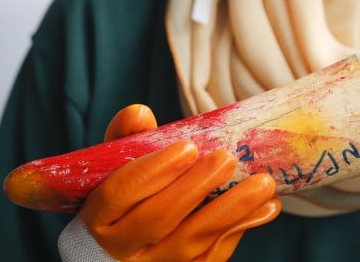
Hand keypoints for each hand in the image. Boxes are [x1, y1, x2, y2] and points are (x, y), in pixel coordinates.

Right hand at [58, 104, 280, 261]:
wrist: (115, 258)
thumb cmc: (120, 204)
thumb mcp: (112, 171)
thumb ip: (126, 140)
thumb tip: (140, 112)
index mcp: (95, 218)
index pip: (119, 194)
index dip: (154, 170)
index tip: (188, 147)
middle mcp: (118, 251)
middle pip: (157, 219)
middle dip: (196, 187)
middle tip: (227, 159)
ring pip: (190, 244)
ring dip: (231, 211)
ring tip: (263, 183)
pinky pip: (210, 259)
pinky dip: (239, 231)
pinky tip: (264, 209)